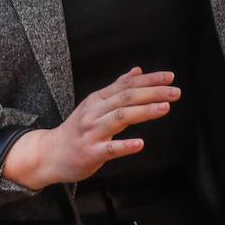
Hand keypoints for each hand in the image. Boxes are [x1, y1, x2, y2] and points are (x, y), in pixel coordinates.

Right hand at [2, 67, 178, 190]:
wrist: (49, 153)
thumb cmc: (76, 129)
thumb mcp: (94, 104)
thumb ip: (117, 87)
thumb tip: (138, 71)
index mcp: (98, 99)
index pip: (127, 85)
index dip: (149, 80)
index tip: (170, 77)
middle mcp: (94, 112)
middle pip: (126, 98)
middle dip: (152, 93)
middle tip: (175, 92)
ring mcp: (92, 132)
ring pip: (119, 118)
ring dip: (143, 111)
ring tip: (164, 108)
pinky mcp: (90, 152)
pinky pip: (109, 148)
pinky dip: (125, 145)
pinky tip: (140, 143)